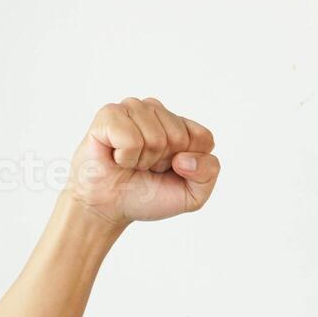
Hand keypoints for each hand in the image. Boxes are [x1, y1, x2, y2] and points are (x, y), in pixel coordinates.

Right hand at [64, 97, 219, 225]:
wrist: (109, 208)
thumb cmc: (148, 196)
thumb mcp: (192, 194)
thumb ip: (208, 173)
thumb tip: (184, 157)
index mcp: (181, 125)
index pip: (203, 138)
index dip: (189, 164)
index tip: (170, 171)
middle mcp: (157, 111)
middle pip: (180, 137)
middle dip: (163, 163)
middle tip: (146, 167)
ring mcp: (133, 108)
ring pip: (156, 138)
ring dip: (143, 161)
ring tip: (130, 162)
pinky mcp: (110, 114)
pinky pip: (131, 139)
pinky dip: (125, 157)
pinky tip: (116, 157)